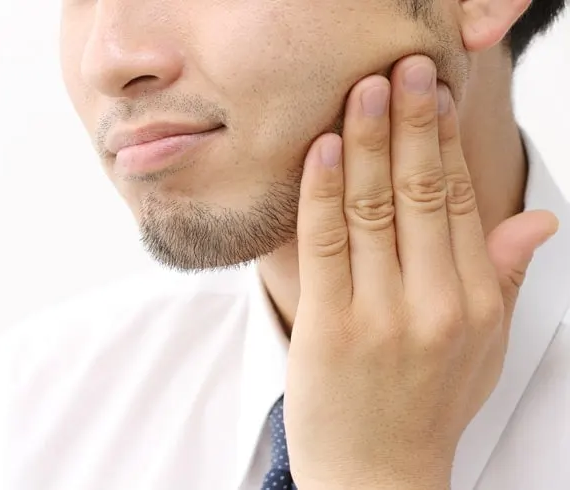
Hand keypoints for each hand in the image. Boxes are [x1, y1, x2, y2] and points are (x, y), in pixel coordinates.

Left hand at [286, 55, 558, 489]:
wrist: (378, 475)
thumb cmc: (426, 405)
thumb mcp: (483, 348)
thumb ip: (505, 278)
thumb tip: (538, 218)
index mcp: (473, 302)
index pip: (457, 201)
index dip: (442, 142)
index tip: (434, 95)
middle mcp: (434, 304)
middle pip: (417, 192)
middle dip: (409, 121)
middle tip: (403, 67)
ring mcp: (380, 316)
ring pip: (371, 208)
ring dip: (364, 141)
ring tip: (362, 90)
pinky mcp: (328, 328)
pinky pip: (323, 244)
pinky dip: (322, 191)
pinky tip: (323, 149)